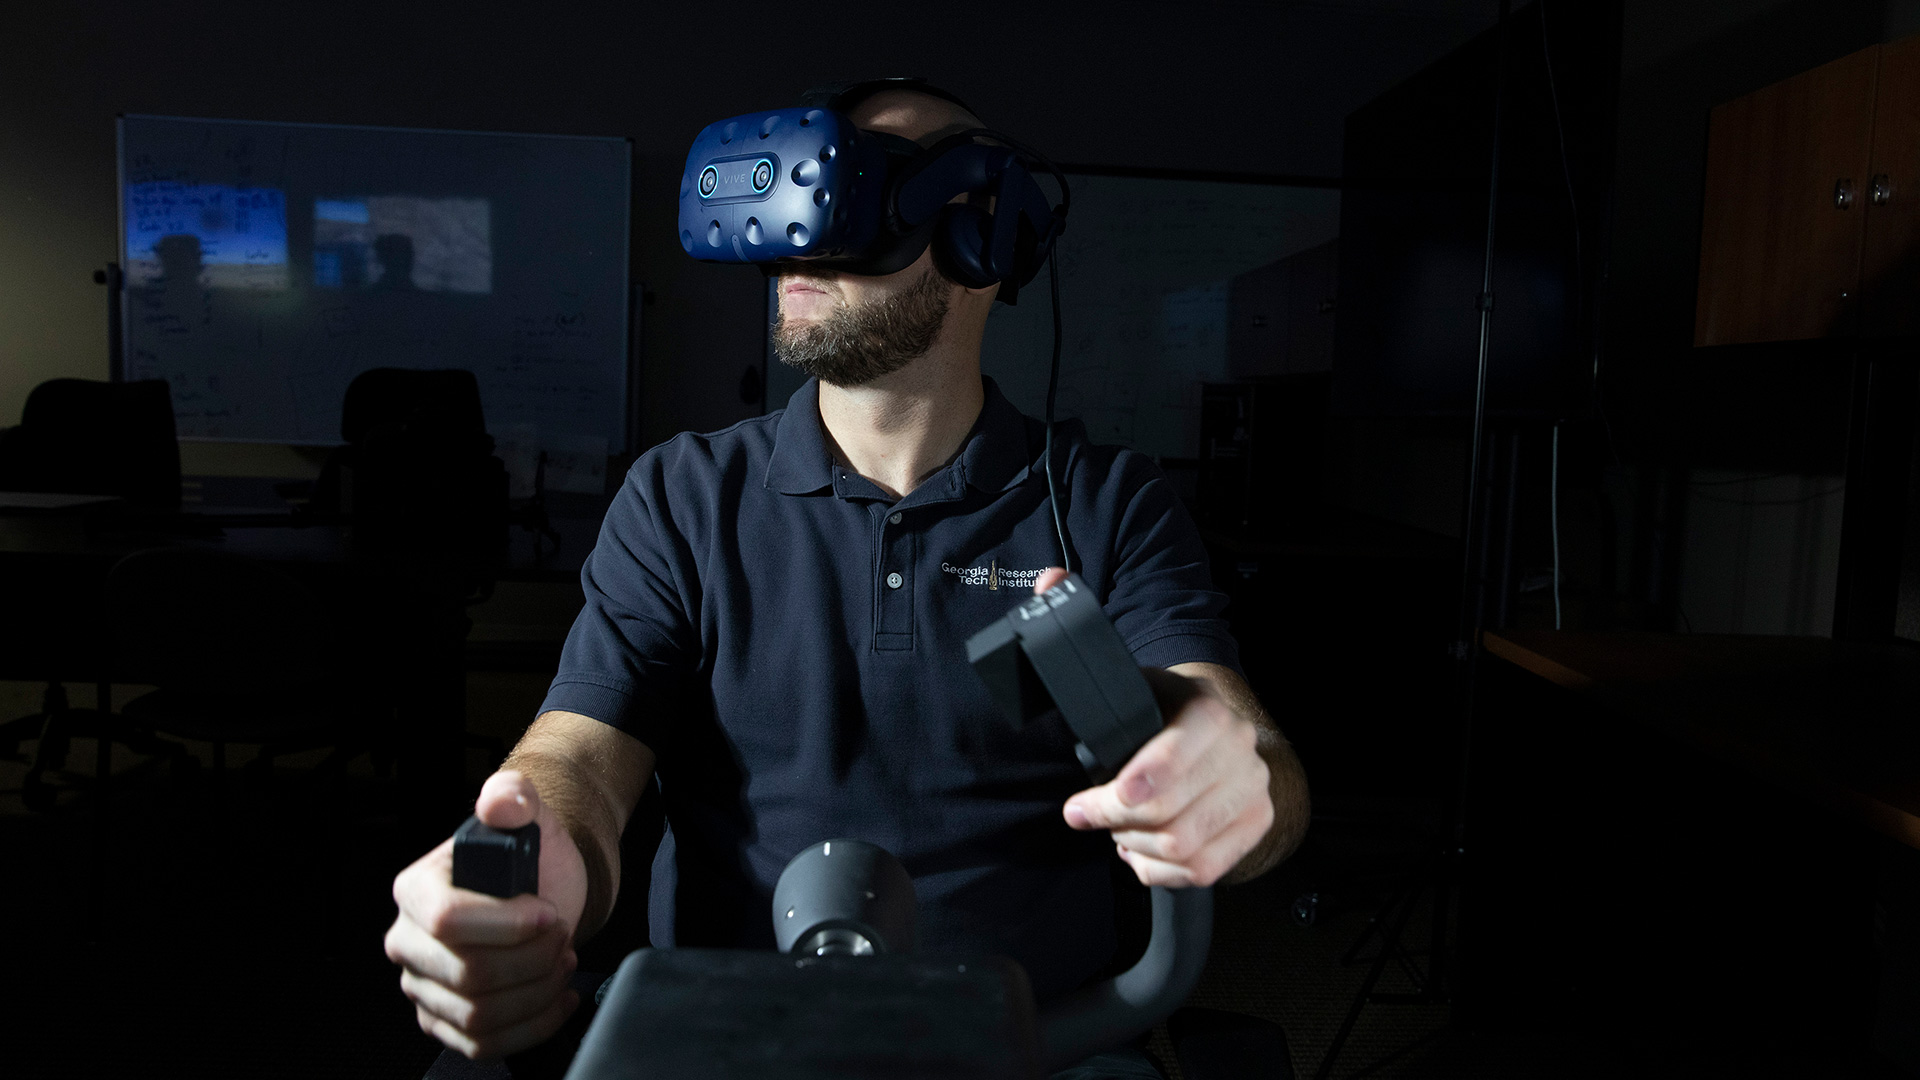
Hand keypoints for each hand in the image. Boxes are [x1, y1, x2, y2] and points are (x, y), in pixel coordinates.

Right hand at [385, 771, 588, 1058]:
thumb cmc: (528, 855)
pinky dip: (532, 1026)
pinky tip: (559, 996)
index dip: (508, 924)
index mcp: (415, 891)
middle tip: (561, 935)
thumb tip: (500, 804)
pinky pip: (484, 1045)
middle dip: (532, 959)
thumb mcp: (527, 812)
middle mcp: (408, 943)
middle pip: (468, 975)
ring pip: (479, 1016)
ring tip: (562, 960)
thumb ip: (512, 796)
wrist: (542, 891)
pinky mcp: (447, 1023)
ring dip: (537, 992)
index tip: (548, 912)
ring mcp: (424, 988)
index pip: (448, 920)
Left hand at [1036, 568, 1275, 887]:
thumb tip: (1049, 581)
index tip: (1085, 803)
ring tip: (1115, 827)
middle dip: (1115, 822)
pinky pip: (1203, 870)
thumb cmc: (1162, 707)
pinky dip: (1160, 870)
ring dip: (1136, 845)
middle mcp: (1241, 753)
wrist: (1223, 733)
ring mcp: (1253, 793)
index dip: (1129, 789)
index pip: (1174, 759)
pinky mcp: (1254, 827)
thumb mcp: (1128, 673)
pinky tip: (1139, 849)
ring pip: (1185, 848)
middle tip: (1084, 813)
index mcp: (1208, 712)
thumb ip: (1084, 630)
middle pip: (1173, 817)